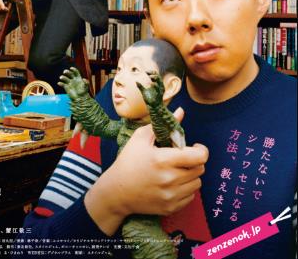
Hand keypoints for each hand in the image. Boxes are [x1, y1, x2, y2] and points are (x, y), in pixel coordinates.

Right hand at [58, 67, 89, 98]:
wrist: (80, 98)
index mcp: (78, 78)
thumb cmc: (84, 92)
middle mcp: (73, 79)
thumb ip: (86, 83)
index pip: (76, 72)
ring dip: (63, 77)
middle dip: (67, 72)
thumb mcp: (86, 87)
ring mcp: (69, 83)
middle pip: (70, 74)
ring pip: (65, 78)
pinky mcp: (66, 87)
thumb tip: (83, 79)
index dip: (73, 69)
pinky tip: (59, 83)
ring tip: (61, 77)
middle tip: (64, 72)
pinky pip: (62, 84)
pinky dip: (60, 83)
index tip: (71, 68)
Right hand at [84, 108, 208, 234]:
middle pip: (200, 169)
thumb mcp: (140, 138)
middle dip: (194, 161)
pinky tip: (173, 183)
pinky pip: (191, 197)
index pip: (199, 157)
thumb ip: (163, 125)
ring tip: (177, 170)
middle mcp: (170, 179)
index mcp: (163, 160)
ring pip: (197, 183)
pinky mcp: (171, 208)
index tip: (195, 147)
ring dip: (191, 175)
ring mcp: (171, 196)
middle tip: (182, 158)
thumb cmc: (128, 161)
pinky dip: (186, 189)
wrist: (117, 192)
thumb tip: (181, 111)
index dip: (201, 150)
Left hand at [136, 71, 164, 107]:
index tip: (145, 72)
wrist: (153, 108)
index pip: (156, 75)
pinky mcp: (159, 95)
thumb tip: (136, 81)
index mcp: (157, 84)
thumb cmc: (150, 99)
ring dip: (155, 78)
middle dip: (153, 74)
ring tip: (150, 76)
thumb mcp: (144, 92)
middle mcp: (159, 86)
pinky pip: (158, 89)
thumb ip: (140, 87)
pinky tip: (151, 83)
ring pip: (159, 82)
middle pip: (158, 77)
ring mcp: (160, 90)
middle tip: (147, 73)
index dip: (151, 72)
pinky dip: (155, 85)